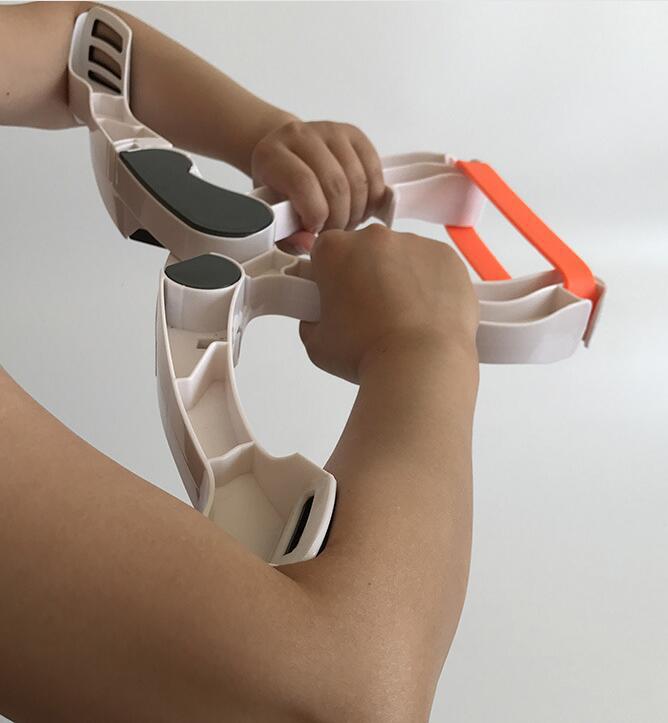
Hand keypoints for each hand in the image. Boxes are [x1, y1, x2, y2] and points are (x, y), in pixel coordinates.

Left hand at [250, 120, 386, 252]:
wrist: (288, 157)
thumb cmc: (281, 190)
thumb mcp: (275, 218)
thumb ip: (289, 236)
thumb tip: (309, 244)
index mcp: (272, 154)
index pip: (303, 183)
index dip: (316, 214)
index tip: (316, 231)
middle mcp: (301, 135)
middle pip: (335, 184)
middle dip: (340, 218)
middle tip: (335, 233)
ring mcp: (330, 131)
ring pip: (358, 180)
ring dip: (358, 210)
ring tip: (347, 221)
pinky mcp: (353, 134)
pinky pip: (373, 171)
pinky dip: (373, 197)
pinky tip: (361, 208)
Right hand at [298, 224, 479, 383]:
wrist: (421, 365)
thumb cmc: (370, 354)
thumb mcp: (316, 344)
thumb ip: (313, 320)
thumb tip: (320, 318)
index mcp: (336, 251)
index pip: (324, 253)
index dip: (328, 277)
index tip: (335, 296)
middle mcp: (374, 239)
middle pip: (364, 251)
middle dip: (363, 276)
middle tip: (368, 314)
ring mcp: (414, 244)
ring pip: (400, 257)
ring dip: (397, 280)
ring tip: (400, 319)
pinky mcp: (446, 257)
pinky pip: (432, 266)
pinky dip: (429, 285)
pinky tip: (423, 314)